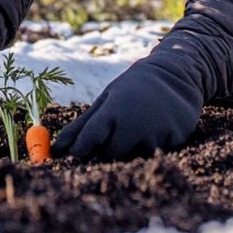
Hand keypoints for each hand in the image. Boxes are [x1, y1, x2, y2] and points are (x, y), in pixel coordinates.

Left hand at [52, 40, 206, 160]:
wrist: (175, 75)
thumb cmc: (132, 90)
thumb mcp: (106, 101)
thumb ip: (81, 127)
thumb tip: (56, 150)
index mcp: (114, 110)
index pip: (90, 138)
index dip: (81, 150)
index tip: (78, 154)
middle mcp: (135, 123)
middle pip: (112, 154)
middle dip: (111, 147)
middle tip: (120, 128)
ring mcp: (158, 133)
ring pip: (136, 157)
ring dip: (135, 147)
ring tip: (142, 124)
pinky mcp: (176, 140)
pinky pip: (158, 155)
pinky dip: (155, 146)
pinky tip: (159, 127)